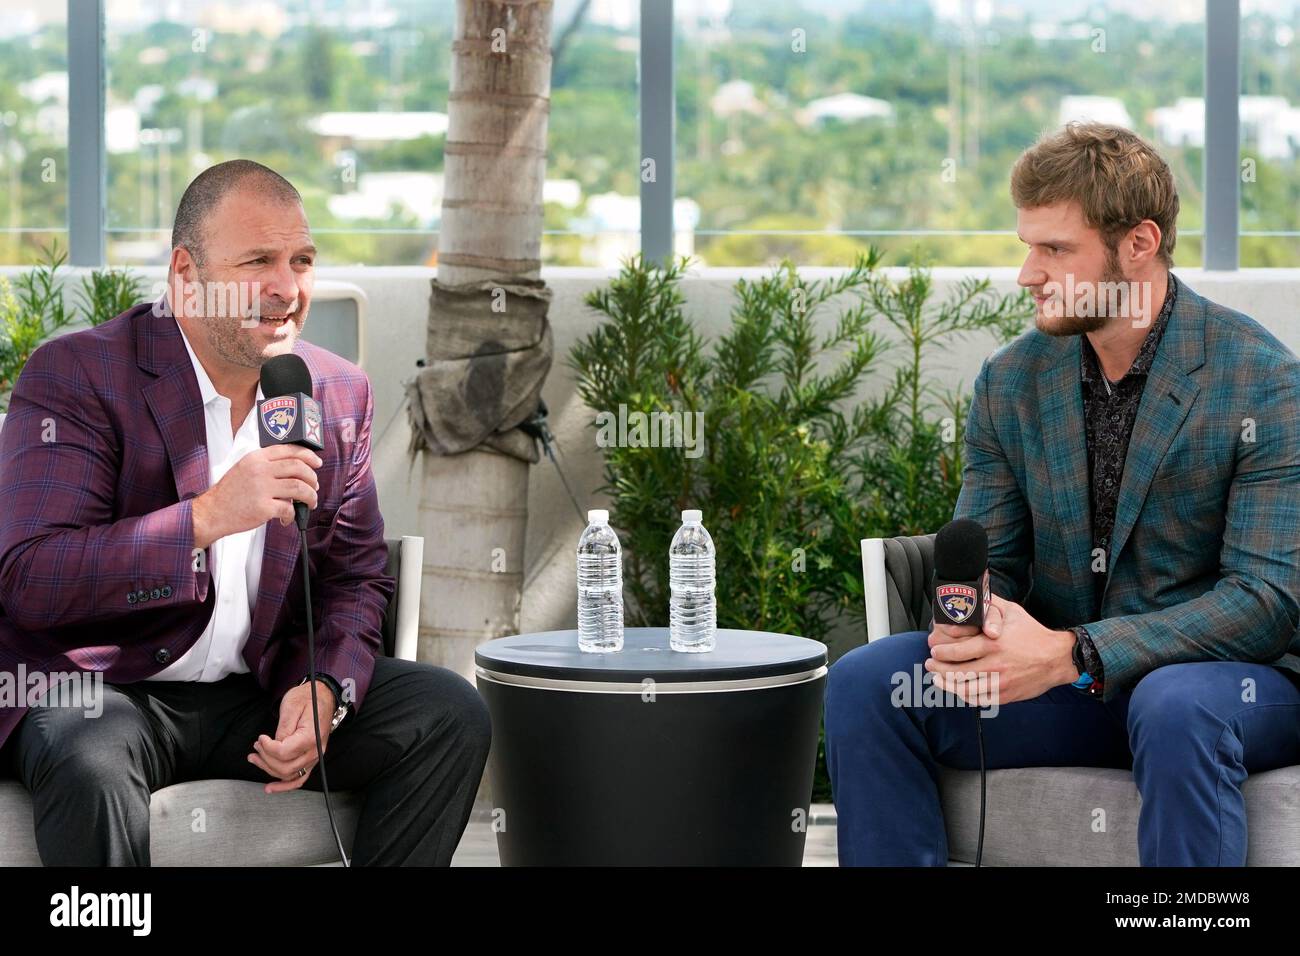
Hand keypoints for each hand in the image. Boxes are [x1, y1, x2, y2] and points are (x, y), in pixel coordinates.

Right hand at [193, 445, 322, 547]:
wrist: (212, 512)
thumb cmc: (230, 493)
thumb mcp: (245, 468)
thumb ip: (267, 465)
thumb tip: (296, 468)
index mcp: (256, 458)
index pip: (289, 450)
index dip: (308, 456)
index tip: (317, 463)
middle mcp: (260, 470)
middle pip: (299, 468)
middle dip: (312, 478)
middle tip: (315, 486)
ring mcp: (262, 488)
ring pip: (300, 488)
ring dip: (310, 497)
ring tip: (309, 503)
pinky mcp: (263, 507)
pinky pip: (289, 509)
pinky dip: (292, 515)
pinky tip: (286, 518)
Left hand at [248, 680, 335, 793]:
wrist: (323, 696)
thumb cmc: (308, 698)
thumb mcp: (291, 706)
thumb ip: (283, 728)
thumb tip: (274, 745)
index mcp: (311, 737)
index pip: (284, 753)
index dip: (267, 748)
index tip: (261, 738)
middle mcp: (315, 751)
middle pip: (285, 767)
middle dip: (265, 758)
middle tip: (256, 746)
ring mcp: (314, 757)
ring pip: (288, 775)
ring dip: (269, 770)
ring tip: (255, 758)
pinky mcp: (311, 759)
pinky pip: (299, 779)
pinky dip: (285, 786)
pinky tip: (271, 787)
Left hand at [924, 594, 1077, 705]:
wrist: (1057, 657)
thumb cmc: (1032, 632)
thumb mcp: (1012, 611)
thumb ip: (990, 605)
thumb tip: (971, 597)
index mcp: (993, 644)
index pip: (958, 652)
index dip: (941, 652)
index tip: (933, 650)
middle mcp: (995, 665)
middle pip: (956, 672)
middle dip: (938, 669)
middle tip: (930, 664)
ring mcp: (1000, 683)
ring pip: (965, 689)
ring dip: (947, 685)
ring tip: (938, 679)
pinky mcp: (1006, 695)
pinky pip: (978, 699)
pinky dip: (964, 696)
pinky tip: (958, 689)